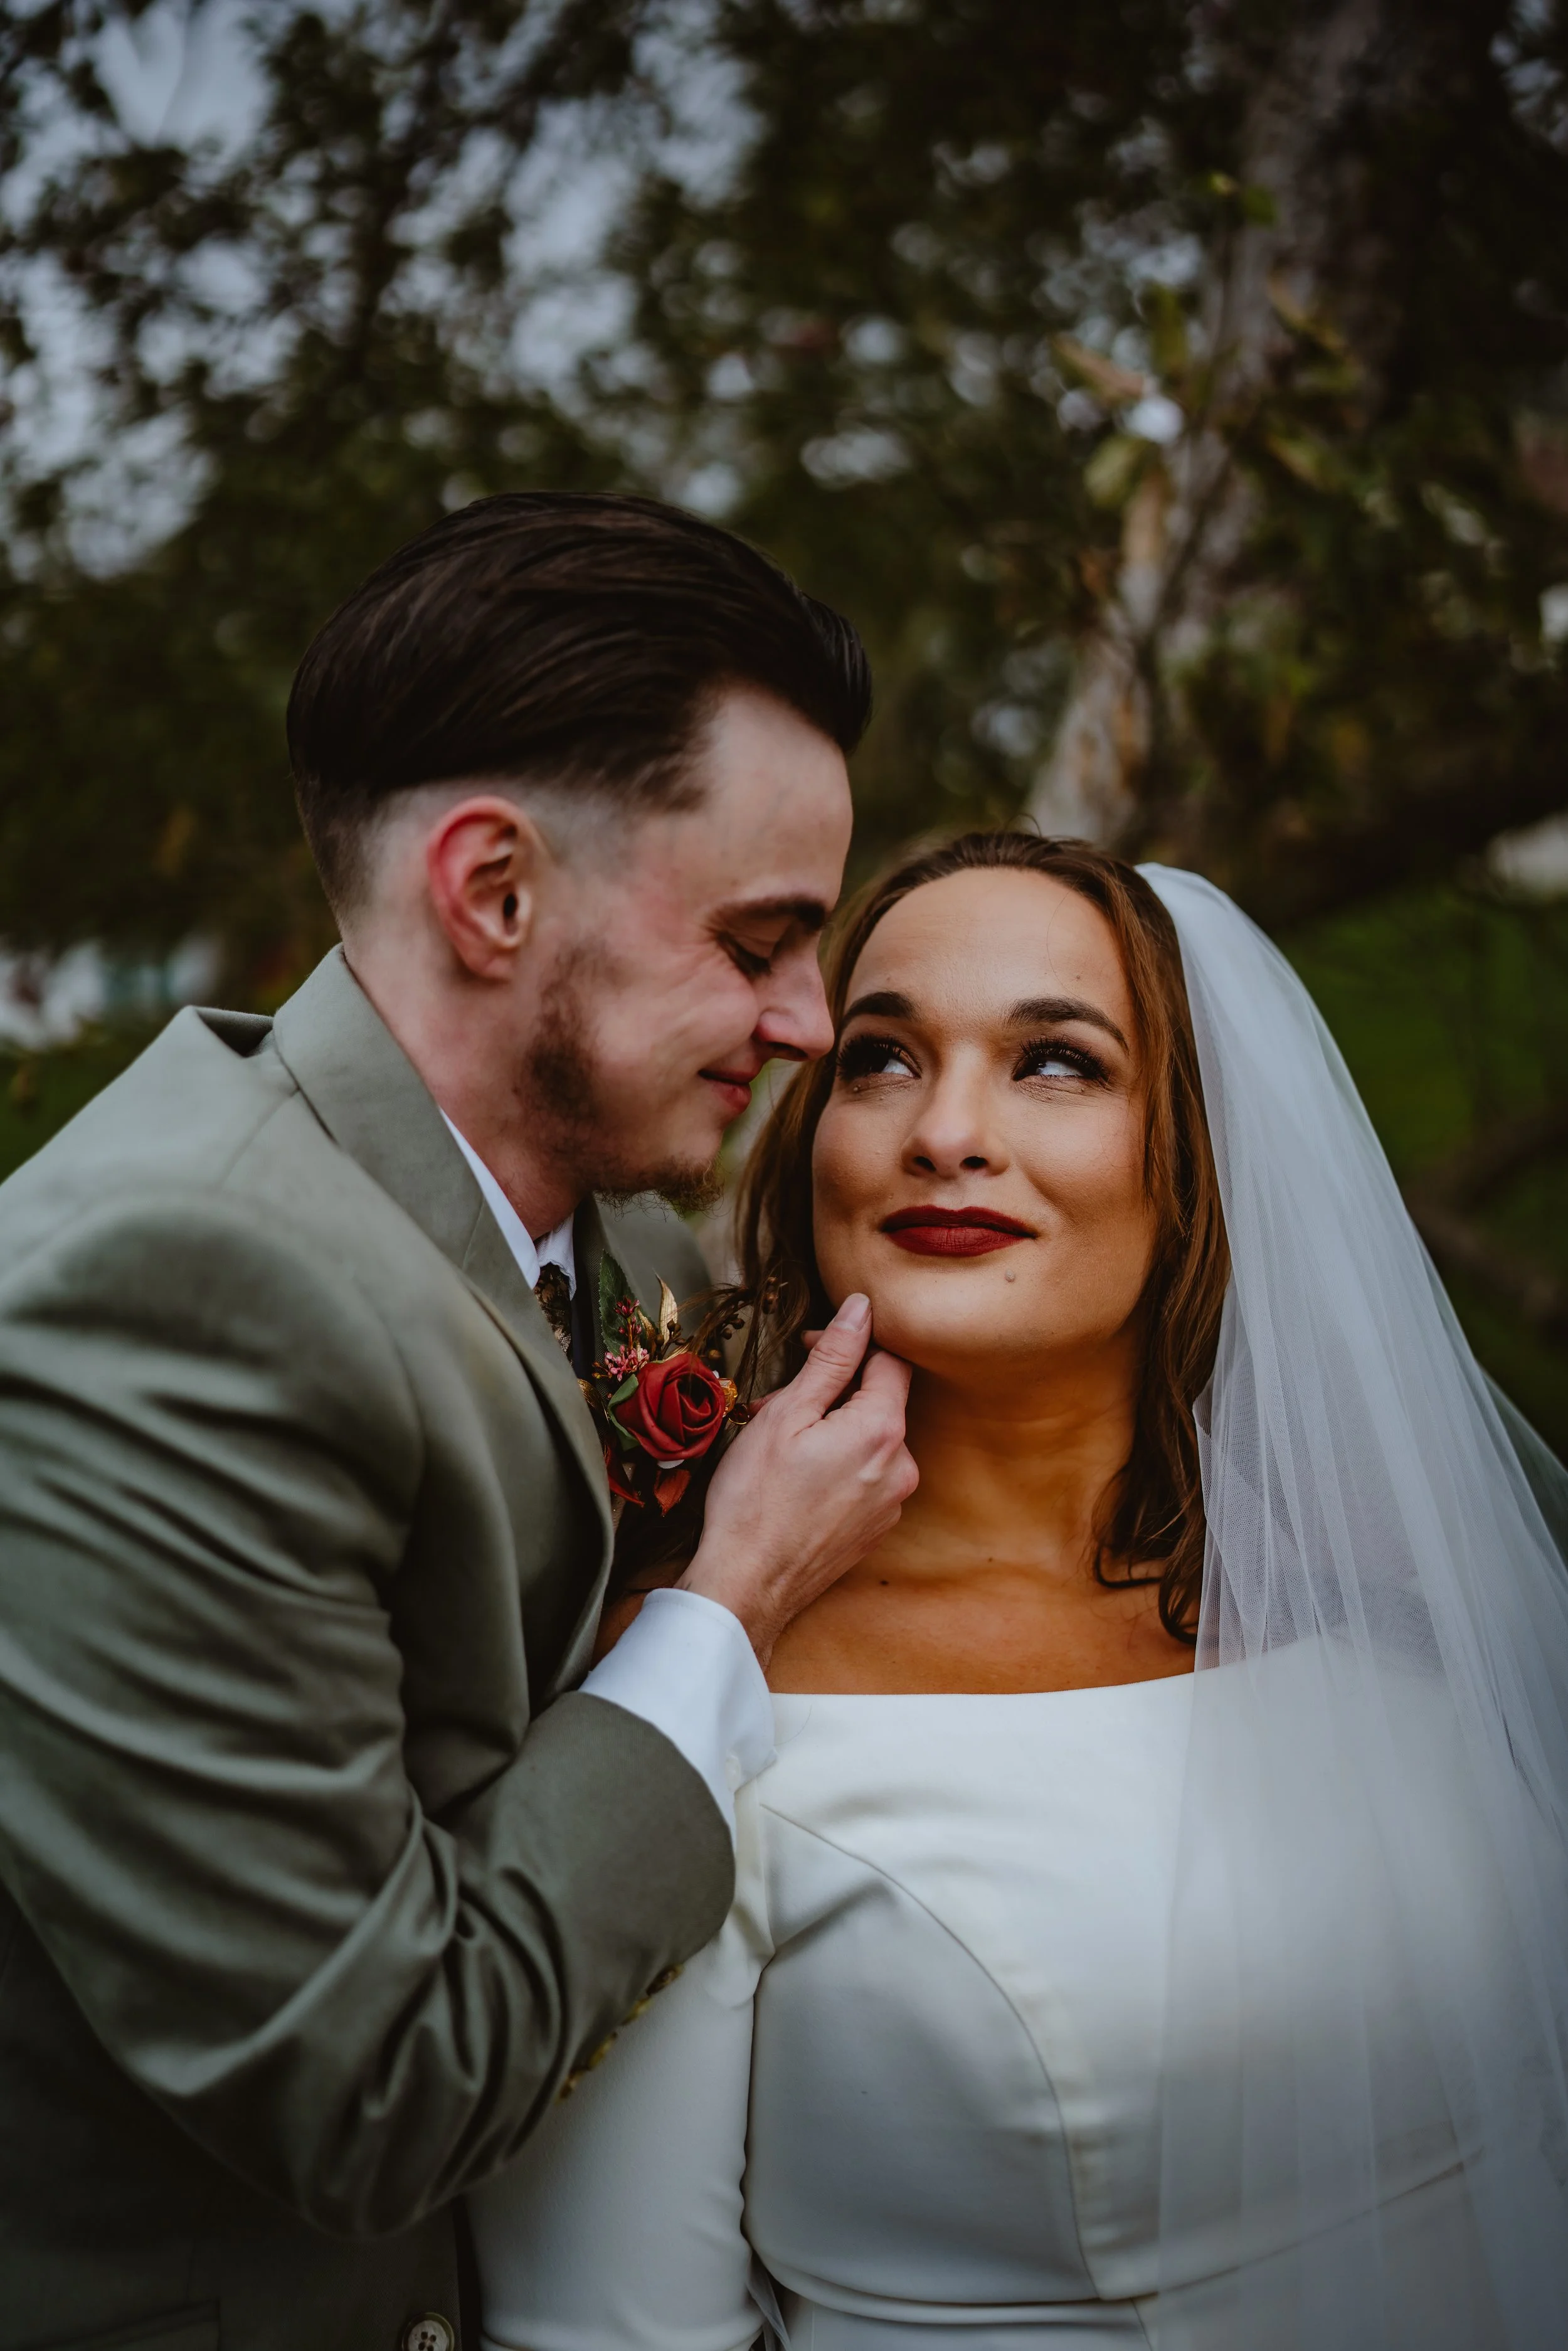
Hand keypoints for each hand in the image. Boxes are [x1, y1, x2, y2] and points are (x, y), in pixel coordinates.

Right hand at [679, 1294, 916, 1665]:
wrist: (747, 1586)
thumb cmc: (755, 1500)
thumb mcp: (786, 1414)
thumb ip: (832, 1358)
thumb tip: (861, 1309)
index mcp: (883, 1431)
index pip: (891, 1360)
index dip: (851, 1342)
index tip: (811, 1346)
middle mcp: (902, 1468)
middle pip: (879, 1401)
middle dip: (833, 1390)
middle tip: (780, 1401)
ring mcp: (892, 1503)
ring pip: (870, 1440)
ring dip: (832, 1428)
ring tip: (781, 1443)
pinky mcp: (877, 1528)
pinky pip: (866, 1476)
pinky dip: (836, 1464)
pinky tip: (795, 1477)